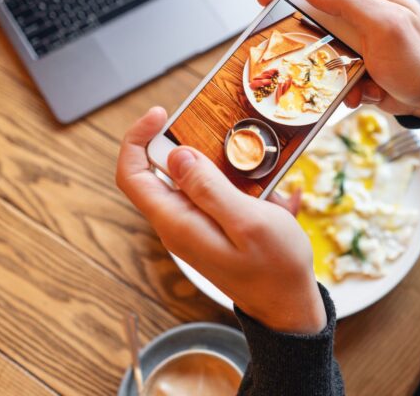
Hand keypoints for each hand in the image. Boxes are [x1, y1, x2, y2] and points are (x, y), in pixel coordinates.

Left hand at [116, 107, 325, 333]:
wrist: (288, 305)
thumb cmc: (275, 268)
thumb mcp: (249, 222)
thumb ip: (210, 188)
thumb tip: (177, 155)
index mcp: (178, 223)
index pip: (132, 175)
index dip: (137, 139)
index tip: (162, 115)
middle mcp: (178, 224)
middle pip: (159, 171)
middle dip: (184, 143)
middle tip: (218, 129)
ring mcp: (194, 227)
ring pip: (188, 180)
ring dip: (213, 162)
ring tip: (248, 157)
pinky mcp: (211, 228)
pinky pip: (209, 193)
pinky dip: (231, 179)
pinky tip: (262, 184)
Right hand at [258, 0, 419, 121]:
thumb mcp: (387, 25)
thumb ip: (349, 0)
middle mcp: (353, 7)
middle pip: (303, 3)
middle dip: (294, 27)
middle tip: (291, 46)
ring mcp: (349, 35)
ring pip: (310, 40)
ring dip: (316, 62)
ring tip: (336, 75)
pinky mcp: (348, 60)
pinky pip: (324, 67)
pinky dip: (334, 82)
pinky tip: (356, 90)